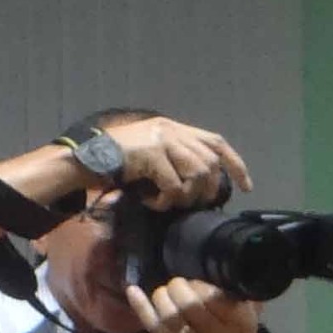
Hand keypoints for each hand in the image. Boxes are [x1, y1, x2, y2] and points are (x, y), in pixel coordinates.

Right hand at [89, 116, 251, 211]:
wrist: (86, 159)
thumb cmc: (117, 161)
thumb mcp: (152, 153)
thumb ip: (176, 159)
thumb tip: (202, 185)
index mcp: (175, 128)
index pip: (216, 142)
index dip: (235, 164)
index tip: (246, 186)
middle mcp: (172, 130)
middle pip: (210, 164)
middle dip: (205, 190)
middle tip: (187, 203)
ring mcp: (162, 140)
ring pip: (197, 175)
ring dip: (185, 197)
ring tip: (167, 202)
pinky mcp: (152, 155)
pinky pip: (173, 186)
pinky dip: (165, 201)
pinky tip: (151, 202)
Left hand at [139, 277, 269, 332]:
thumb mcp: (248, 319)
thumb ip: (236, 294)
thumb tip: (215, 266)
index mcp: (239, 322)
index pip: (213, 294)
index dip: (199, 283)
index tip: (195, 282)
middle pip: (190, 304)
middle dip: (178, 287)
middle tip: (176, 285)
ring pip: (171, 316)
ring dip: (162, 297)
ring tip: (164, 293)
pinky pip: (156, 330)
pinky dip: (142, 309)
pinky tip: (133, 291)